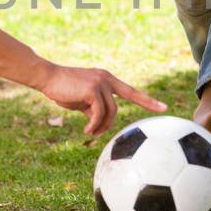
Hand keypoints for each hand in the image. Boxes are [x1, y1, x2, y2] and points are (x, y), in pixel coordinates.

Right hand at [38, 64, 166, 135]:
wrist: (46, 78)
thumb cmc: (63, 90)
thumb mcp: (83, 101)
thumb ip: (95, 108)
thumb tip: (101, 121)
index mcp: (107, 80)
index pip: (131, 92)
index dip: (148, 101)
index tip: (163, 108)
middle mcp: (107, 79)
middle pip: (122, 104)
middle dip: (116, 120)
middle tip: (108, 129)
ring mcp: (101, 82)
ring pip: (111, 111)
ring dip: (102, 125)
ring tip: (91, 132)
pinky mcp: (93, 89)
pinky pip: (99, 113)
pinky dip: (94, 124)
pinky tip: (88, 130)